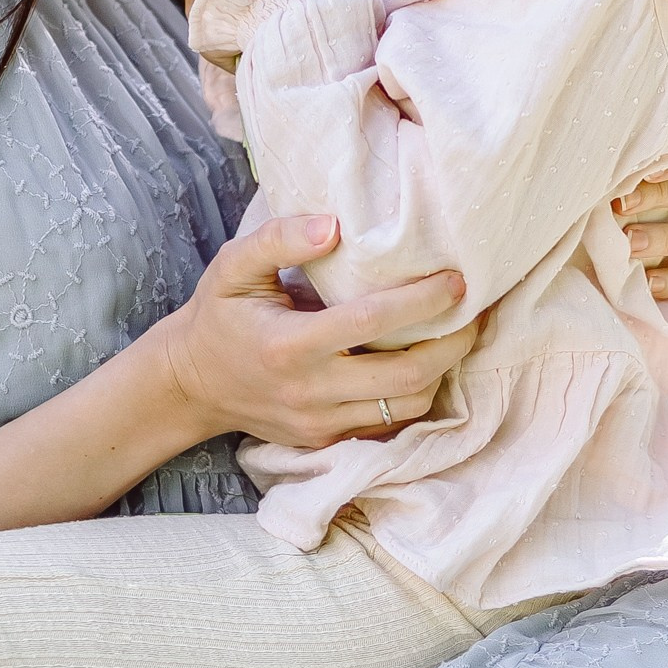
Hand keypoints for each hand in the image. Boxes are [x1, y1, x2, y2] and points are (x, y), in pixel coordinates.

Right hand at [158, 211, 477, 449]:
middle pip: (405, 376)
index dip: (422, 302)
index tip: (456, 281)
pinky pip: (387, 425)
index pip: (371, 323)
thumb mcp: (233, 266)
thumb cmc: (219, 315)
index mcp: (289, 345)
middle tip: (476, 313)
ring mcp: (320, 424)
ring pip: (405, 407)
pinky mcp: (326, 442)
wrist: (190, 385)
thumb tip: (335, 225)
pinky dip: (413, 396)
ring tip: (456, 336)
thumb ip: (279, 238)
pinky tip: (423, 364)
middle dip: (452, 345)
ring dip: (439, 373)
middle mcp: (309, 391)